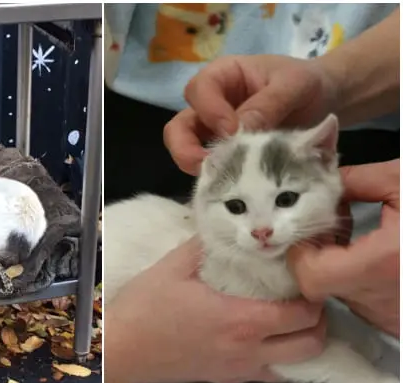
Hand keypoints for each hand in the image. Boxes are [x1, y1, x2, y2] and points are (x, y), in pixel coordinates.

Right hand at [104, 237, 326, 382]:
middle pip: (311, 344)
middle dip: (318, 320)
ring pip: (296, 364)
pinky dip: (280, 356)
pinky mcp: (226, 380)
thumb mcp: (174, 265)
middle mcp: (248, 350)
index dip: (313, 296)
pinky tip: (262, 336)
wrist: (121, 349)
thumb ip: (206, 244)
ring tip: (288, 316)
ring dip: (302, 340)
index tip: (304, 277)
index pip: (301, 315)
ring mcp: (239, 370)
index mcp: (240, 319)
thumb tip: (224, 227)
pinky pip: (270, 373)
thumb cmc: (146, 306)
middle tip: (304, 298)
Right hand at [164, 55, 337, 174]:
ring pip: (186, 149)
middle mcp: (211, 104)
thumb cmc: (307, 83)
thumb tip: (239, 132)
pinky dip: (215, 177)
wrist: (325, 100)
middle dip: (184, 147)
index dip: (210, 111)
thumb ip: (268, 105)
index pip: (199, 90)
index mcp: (224, 76)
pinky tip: (232, 186)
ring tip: (219, 180)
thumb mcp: (294, 86)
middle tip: (206, 165)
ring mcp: (214, 132)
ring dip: (196, 166)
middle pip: (179, 125)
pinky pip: (209, 167)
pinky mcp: (225, 154)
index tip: (233, 131)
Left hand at [288, 159, 399, 336]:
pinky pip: (361, 301)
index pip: (310, 276)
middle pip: (318, 285)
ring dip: (335, 266)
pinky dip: (357, 279)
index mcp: (383, 263)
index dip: (302, 252)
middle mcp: (380, 297)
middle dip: (316, 254)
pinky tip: (374, 255)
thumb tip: (326, 179)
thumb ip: (359, 180)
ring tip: (356, 239)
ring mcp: (388, 315)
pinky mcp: (394, 322)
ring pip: (337, 294)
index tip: (314, 228)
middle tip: (332, 228)